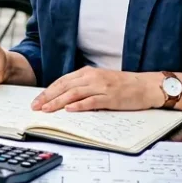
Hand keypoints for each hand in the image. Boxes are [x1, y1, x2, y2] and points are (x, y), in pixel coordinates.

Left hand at [32, 67, 161, 112]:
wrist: (145, 85)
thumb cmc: (121, 85)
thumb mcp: (99, 81)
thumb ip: (82, 86)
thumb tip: (63, 98)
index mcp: (87, 72)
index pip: (62, 81)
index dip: (48, 91)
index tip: (36, 101)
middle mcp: (92, 77)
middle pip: (65, 87)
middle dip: (48, 97)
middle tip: (36, 107)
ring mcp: (101, 87)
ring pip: (75, 93)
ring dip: (59, 102)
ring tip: (47, 109)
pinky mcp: (111, 97)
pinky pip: (92, 101)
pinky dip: (80, 105)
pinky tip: (69, 109)